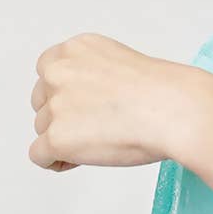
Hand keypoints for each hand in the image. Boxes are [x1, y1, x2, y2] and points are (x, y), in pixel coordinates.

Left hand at [29, 33, 191, 171]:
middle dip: (63, 119)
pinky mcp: (58, 137)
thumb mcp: (125, 68)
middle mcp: (59, 72)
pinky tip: (73, 162)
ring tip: (97, 148)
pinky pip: (40, 156)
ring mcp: (56, 105)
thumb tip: (98, 103)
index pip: (51, 74)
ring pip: (43, 129)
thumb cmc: (164, 96)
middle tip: (94, 133)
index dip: (67, 97)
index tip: (84, 111)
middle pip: (43, 102)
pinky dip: (55, 162)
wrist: (173, 112)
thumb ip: (100, 78)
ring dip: (64, 141)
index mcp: (76, 50)